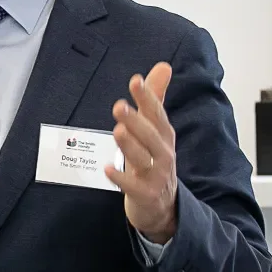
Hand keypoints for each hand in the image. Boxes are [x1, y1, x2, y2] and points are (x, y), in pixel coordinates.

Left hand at [105, 63, 177, 242]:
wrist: (164, 206)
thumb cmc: (155, 160)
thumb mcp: (156, 129)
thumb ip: (155, 98)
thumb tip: (164, 65)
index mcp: (164, 135)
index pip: (156, 113)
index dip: (147, 97)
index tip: (135, 81)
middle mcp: (163, 153)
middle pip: (151, 135)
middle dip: (137, 121)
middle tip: (119, 107)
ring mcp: (156, 175)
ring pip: (144, 159)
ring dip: (131, 145)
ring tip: (117, 130)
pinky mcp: (146, 194)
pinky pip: (134, 186)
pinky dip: (121, 178)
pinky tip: (107, 169)